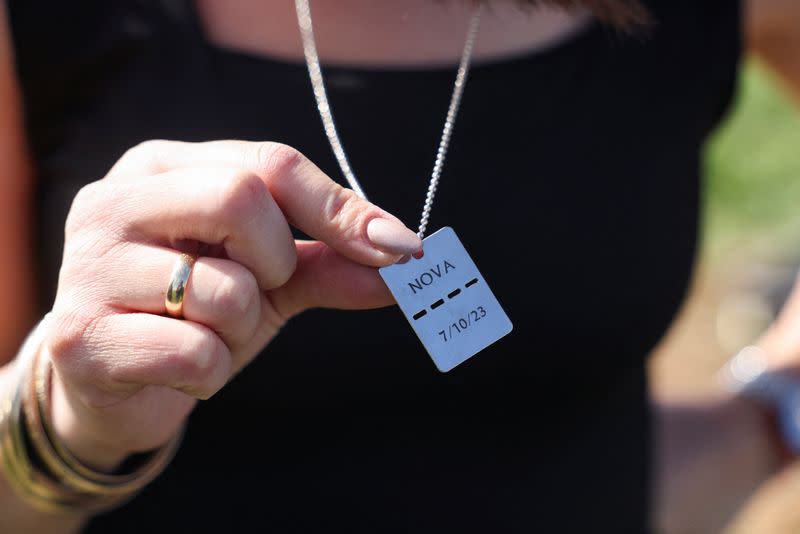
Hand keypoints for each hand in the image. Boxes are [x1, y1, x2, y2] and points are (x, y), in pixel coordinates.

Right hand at [44, 140, 421, 469]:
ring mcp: (87, 266)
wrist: (112, 385)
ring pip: (224, 289)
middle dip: (275, 260)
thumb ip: (331, 261)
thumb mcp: (266, 278)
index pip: (267, 162)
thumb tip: (408, 259)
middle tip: (256, 288)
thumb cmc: (193, 314)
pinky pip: (195, 352)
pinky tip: (178, 370)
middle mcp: (114, 202)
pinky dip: (210, 372)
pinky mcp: (80, 335)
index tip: (400, 247)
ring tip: (205, 334)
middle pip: (241, 198)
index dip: (339, 208)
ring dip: (242, 329)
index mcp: (159, 168)